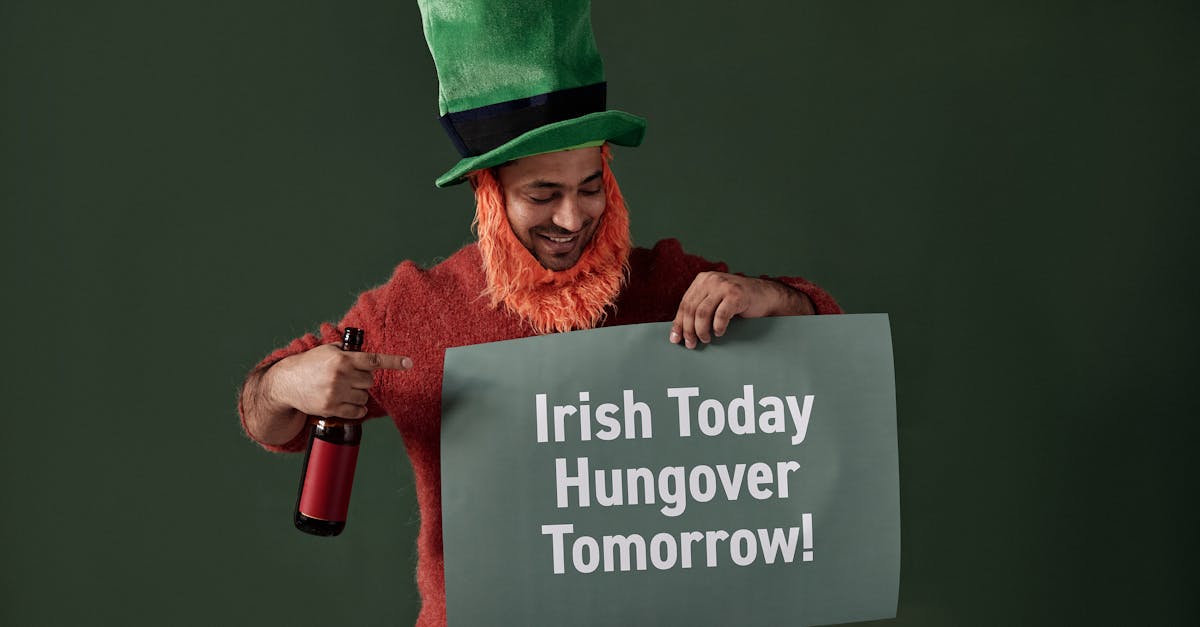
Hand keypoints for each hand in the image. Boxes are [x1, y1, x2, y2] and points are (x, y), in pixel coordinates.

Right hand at [264, 343, 412, 419]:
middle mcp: (340, 376)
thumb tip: (367, 356)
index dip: (394, 361)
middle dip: (363, 379)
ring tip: (342, 389)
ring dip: (358, 394)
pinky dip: (357, 409)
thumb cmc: (310, 364)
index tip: (409, 363)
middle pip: (370, 381)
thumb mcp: (328, 350)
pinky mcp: (332, 408)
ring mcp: (336, 393)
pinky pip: (358, 411)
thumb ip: (348, 351)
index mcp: (342, 359)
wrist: (287, 383)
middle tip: (349, 377)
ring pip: (364, 397)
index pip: (373, 360)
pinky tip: (347, 402)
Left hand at [669, 272, 812, 348]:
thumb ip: (699, 308)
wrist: (766, 295)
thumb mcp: (715, 300)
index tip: (675, 339)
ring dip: (701, 331)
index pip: (685, 303)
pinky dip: (718, 327)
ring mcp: (724, 286)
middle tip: (690, 344)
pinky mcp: (736, 295)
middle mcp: (711, 279)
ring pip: (702, 313)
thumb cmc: (738, 302)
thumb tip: (680, 330)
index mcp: (702, 280)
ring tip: (705, 339)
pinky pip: (720, 315)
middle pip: (691, 309)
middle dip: (688, 330)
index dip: (678, 323)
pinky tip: (719, 333)